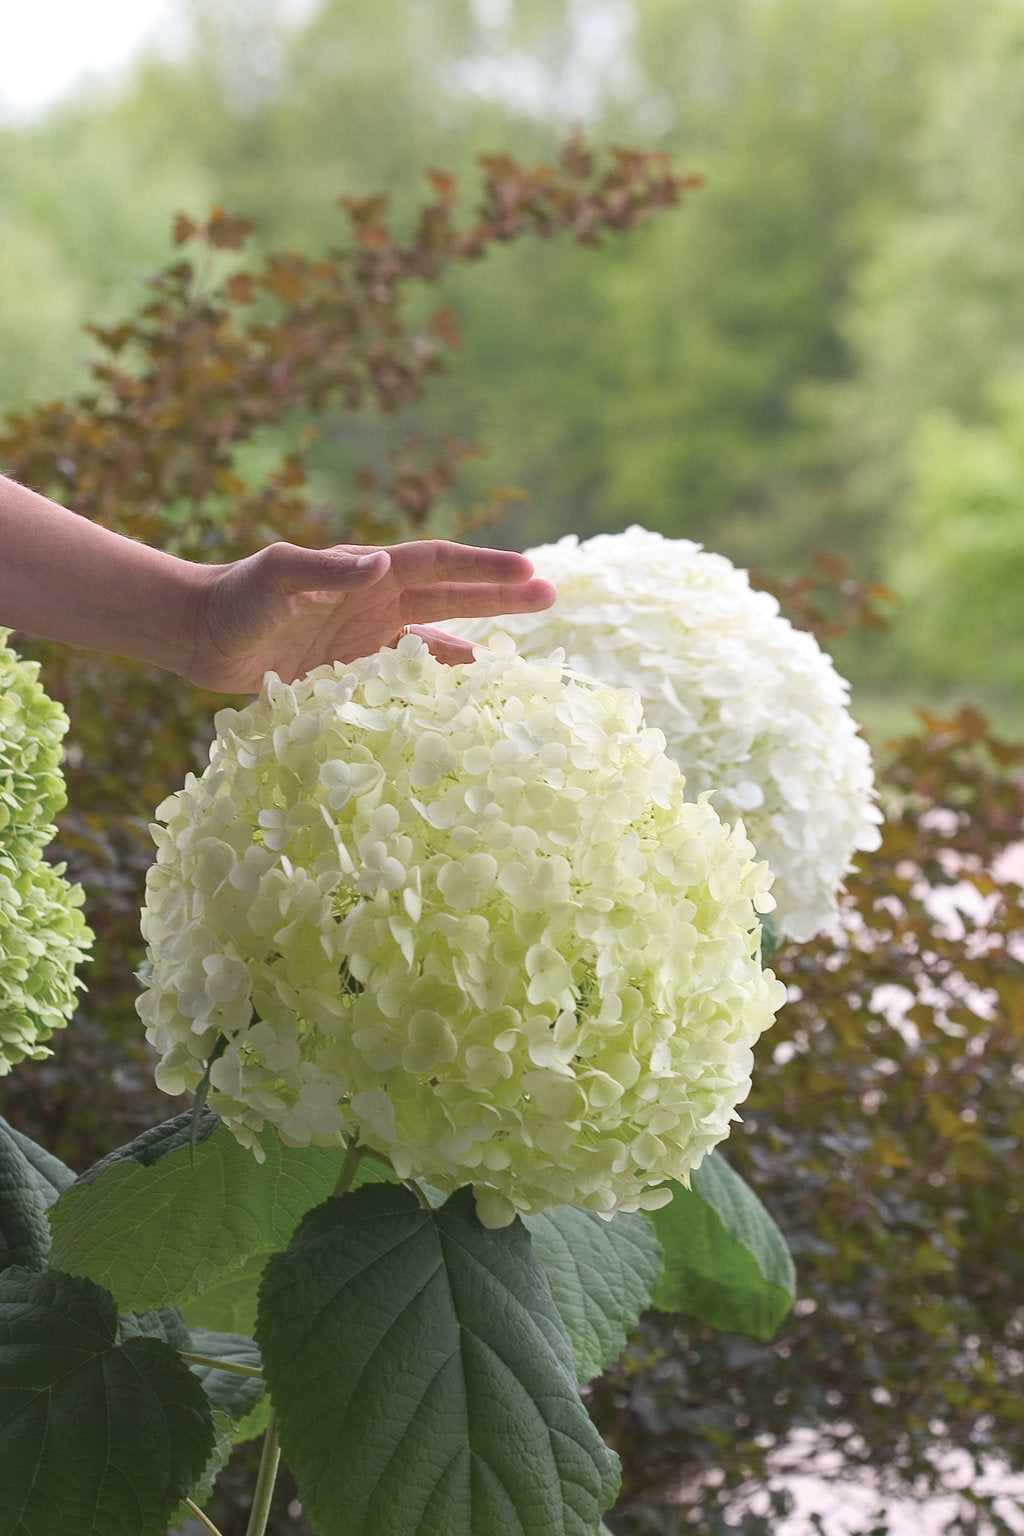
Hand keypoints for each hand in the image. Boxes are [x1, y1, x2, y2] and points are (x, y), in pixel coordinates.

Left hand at [184, 538, 556, 690]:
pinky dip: (434, 677)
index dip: (484, 569)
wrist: (198, 632)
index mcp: (366, 572)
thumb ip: (324, 570)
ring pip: (435, 632)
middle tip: (552, 594)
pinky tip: (461, 686)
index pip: (438, 565)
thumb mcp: (276, 577)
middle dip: (499, 594)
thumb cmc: (234, 598)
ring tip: (522, 644)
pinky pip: (404, 671)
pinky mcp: (350, 666)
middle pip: (450, 593)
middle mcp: (374, 598)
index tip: (529, 572)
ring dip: (476, 634)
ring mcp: (365, 633)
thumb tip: (380, 563)